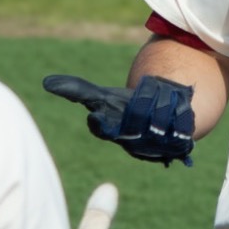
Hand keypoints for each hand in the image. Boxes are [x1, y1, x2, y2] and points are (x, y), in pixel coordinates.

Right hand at [43, 73, 195, 165]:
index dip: (100, 124)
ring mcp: (154, 147)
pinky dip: (182, 117)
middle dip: (140, 105)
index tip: (97, 115)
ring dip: (163, 108)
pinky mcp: (176, 146)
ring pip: (159, 126)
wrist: (157, 114)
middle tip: (143, 94)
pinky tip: (181, 109)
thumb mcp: (101, 96)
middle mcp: (130, 143)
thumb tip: (46, 82)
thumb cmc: (123, 106)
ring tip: (165, 97)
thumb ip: (77, 90)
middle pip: (135, 121)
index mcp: (111, 132)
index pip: (101, 129)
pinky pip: (181, 132)